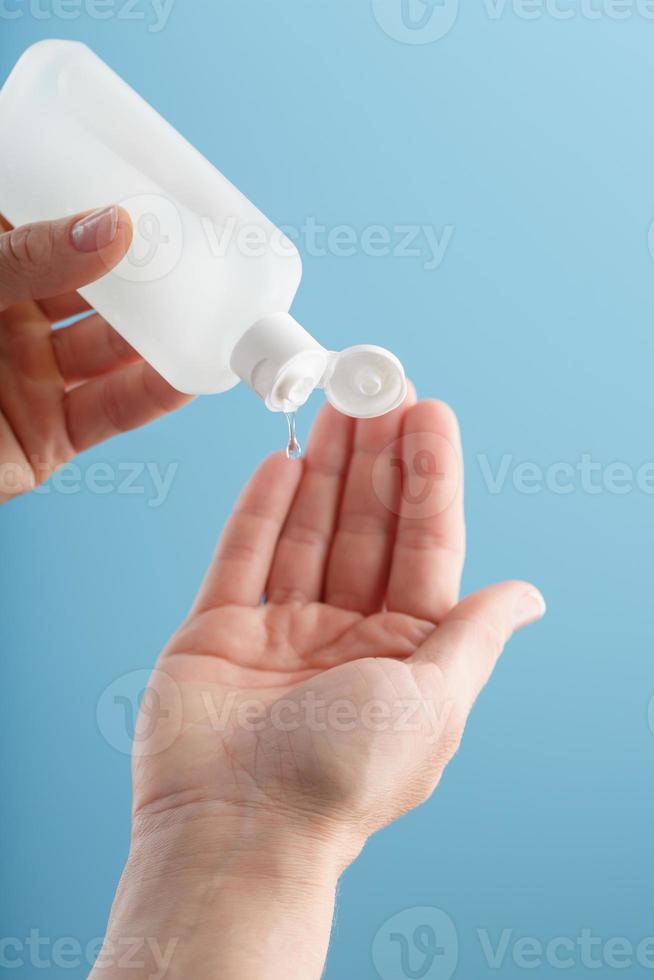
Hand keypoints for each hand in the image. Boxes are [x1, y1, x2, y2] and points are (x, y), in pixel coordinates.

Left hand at [0, 207, 190, 503]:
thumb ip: (25, 256)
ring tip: (213, 308)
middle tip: (198, 249)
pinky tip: (190, 376)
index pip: (51, 222)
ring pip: (112, 351)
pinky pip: (110, 413)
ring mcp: (31, 378)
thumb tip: (116, 226)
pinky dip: (152, 398)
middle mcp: (10, 318)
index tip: (154, 181)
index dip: (100, 201)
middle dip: (148, 272)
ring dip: (162, 332)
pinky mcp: (47, 438)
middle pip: (96, 288)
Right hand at [95, 395, 544, 979]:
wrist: (235, 833)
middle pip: (365, 525)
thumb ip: (472, 635)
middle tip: (376, 387)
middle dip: (374, 457)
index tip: (428, 413)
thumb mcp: (433, 701)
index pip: (423, 544)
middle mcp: (346, 634)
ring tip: (335, 404)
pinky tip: (282, 461)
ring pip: (307, 529)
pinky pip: (243, 556)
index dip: (428, 477)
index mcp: (403, 650)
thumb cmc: (342, 777)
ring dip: (323, 466)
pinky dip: (260, 509)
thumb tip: (526, 595)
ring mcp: (281, 630)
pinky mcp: (220, 630)